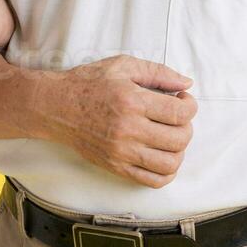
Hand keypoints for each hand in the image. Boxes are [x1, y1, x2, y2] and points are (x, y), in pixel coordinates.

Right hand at [36, 54, 196, 187]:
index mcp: (132, 101)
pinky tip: (162, 155)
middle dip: (187, 126)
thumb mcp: (122, 66)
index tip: (183, 99)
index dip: (190, 105)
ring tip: (170, 137)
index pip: (180, 113)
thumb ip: (158, 72)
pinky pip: (152, 181)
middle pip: (179, 139)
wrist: (56, 106)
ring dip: (179, 150)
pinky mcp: (116, 167)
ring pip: (170, 164)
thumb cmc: (88, 83)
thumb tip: (187, 83)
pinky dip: (166, 172)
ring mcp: (122, 152)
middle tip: (176, 117)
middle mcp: (128, 129)